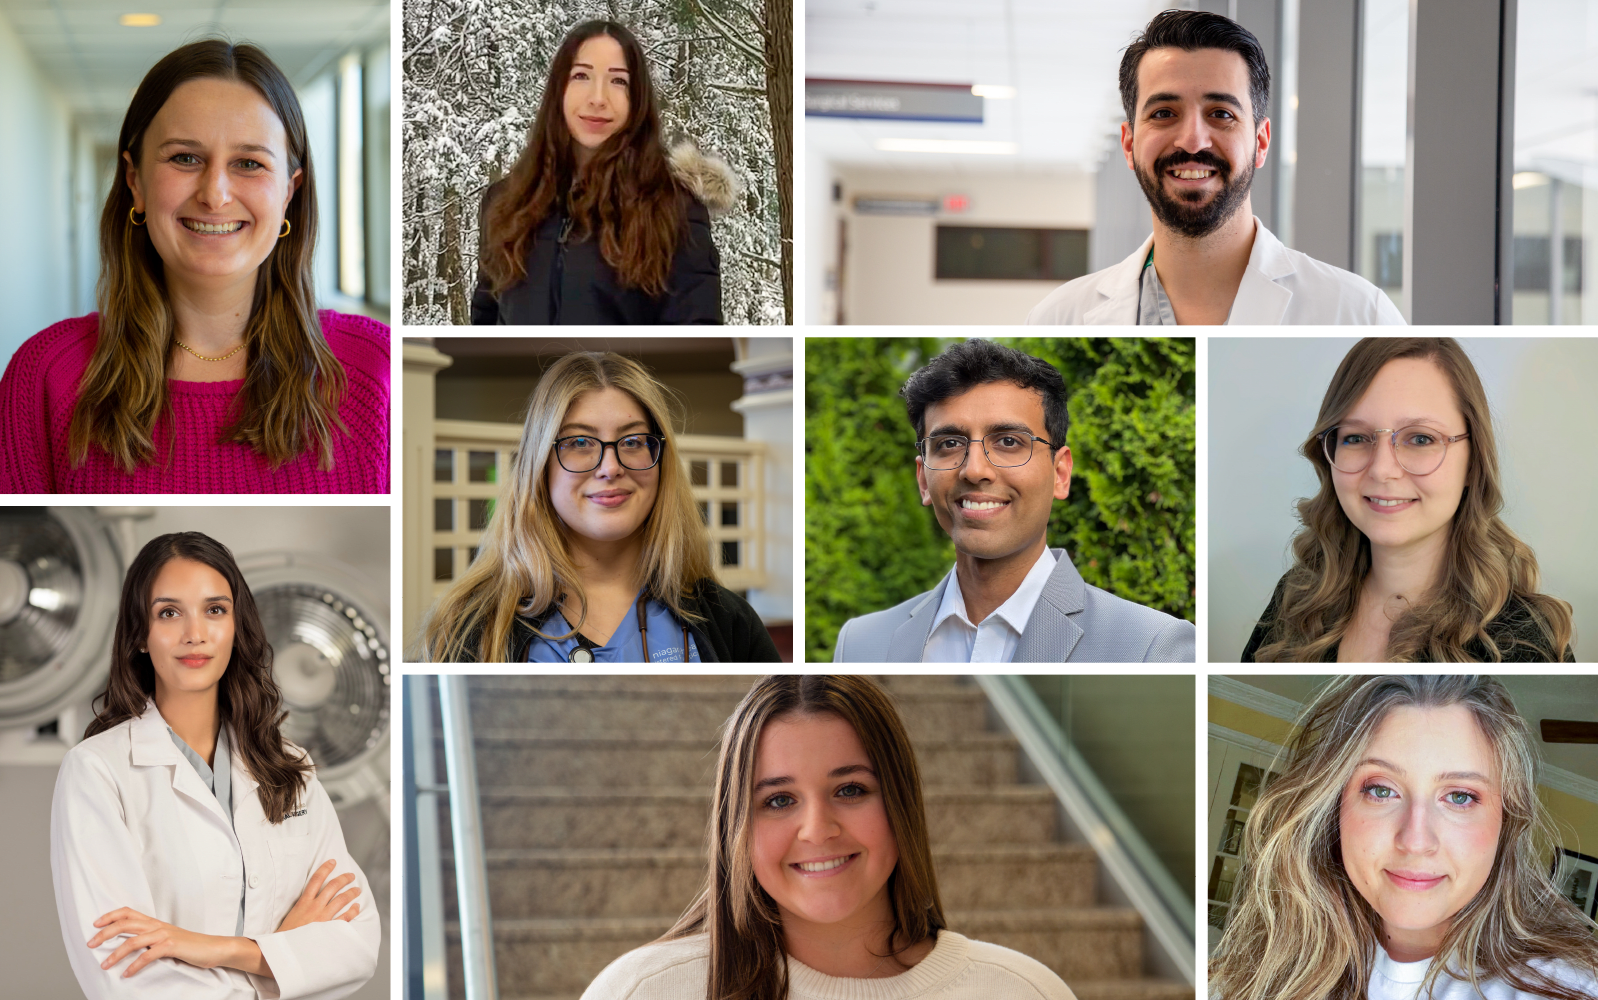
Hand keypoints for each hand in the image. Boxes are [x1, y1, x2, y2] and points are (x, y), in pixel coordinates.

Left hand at [89, 908, 238, 977]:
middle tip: (90, 944)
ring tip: (104, 965)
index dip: (110, 916)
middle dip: (104, 934)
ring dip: (115, 954)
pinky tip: (127, 973)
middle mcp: (157, 925)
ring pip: (133, 940)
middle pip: (125, 924)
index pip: (128, 912)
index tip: (95, 924)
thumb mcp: (166, 938)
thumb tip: (128, 946)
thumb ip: (149, 939)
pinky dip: (135, 965)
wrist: (213, 948)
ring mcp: (165, 935)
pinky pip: (148, 955)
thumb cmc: (189, 946)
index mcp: (154, 922)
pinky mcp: (172, 946)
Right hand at [276, 859, 361, 932]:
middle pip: (333, 886)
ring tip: (357, 890)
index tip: (333, 862)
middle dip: (344, 878)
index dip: (325, 868)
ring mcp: (323, 918)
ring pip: (341, 899)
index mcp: (303, 902)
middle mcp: (314, 907)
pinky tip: (356, 907)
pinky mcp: (329, 929)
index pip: (316, 880)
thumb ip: (301, 906)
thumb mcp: (290, 915)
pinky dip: (352, 911)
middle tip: (351, 876)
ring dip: (351, 892)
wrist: (283, 950)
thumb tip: (309, 898)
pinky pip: (345, 917)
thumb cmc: (285, 935)